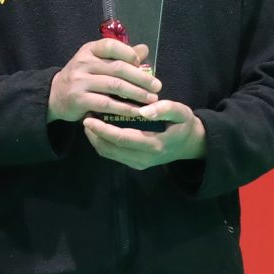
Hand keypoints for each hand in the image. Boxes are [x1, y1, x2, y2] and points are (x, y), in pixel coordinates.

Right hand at [48, 39, 160, 121]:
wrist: (55, 95)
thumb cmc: (83, 77)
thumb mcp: (98, 62)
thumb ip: (120, 56)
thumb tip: (144, 49)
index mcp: (89, 50)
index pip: (111, 46)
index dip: (129, 54)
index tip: (142, 64)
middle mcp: (83, 63)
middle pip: (118, 68)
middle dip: (141, 78)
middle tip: (157, 86)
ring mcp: (79, 81)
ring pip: (114, 86)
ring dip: (137, 93)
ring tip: (152, 100)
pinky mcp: (79, 100)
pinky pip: (107, 104)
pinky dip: (124, 108)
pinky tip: (137, 111)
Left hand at [82, 100, 206, 168]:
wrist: (189, 144)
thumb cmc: (183, 124)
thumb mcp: (181, 112)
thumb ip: (165, 108)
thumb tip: (144, 110)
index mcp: (154, 145)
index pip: (122, 139)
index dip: (102, 129)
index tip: (88, 118)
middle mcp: (144, 158)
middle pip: (110, 149)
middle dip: (94, 134)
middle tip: (84, 117)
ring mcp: (139, 164)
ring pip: (109, 154)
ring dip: (95, 139)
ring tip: (89, 122)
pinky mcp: (135, 164)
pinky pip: (113, 155)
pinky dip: (102, 143)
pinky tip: (98, 130)